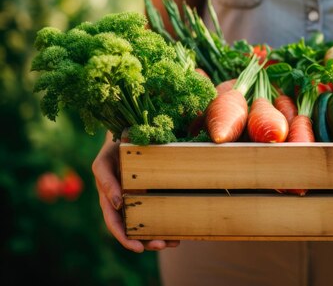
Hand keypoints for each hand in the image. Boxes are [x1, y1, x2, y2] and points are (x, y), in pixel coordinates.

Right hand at [92, 134, 179, 252]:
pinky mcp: (150, 196)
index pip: (115, 224)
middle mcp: (123, 204)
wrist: (127, 135)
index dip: (124, 238)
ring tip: (173, 243)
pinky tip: (178, 232)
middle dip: (146, 241)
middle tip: (161, 245)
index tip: (137, 248)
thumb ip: (106, 181)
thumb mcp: (104, 162)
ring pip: (147, 226)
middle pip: (133, 230)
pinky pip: (157, 213)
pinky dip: (166, 224)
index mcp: (109, 199)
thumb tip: (117, 204)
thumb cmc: (113, 149)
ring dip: (158, 237)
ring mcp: (137, 201)